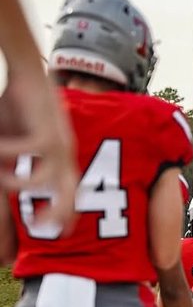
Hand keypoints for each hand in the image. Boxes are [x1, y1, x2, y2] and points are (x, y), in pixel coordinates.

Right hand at [0, 71, 77, 231]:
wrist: (26, 73)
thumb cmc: (16, 108)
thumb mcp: (10, 145)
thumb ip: (8, 168)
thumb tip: (2, 182)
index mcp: (61, 160)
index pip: (71, 194)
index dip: (66, 215)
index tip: (60, 233)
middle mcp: (65, 155)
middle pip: (71, 194)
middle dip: (58, 214)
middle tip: (38, 228)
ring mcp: (59, 145)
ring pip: (46, 180)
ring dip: (18, 183)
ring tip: (0, 176)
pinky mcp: (47, 132)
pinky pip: (28, 154)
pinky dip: (7, 154)